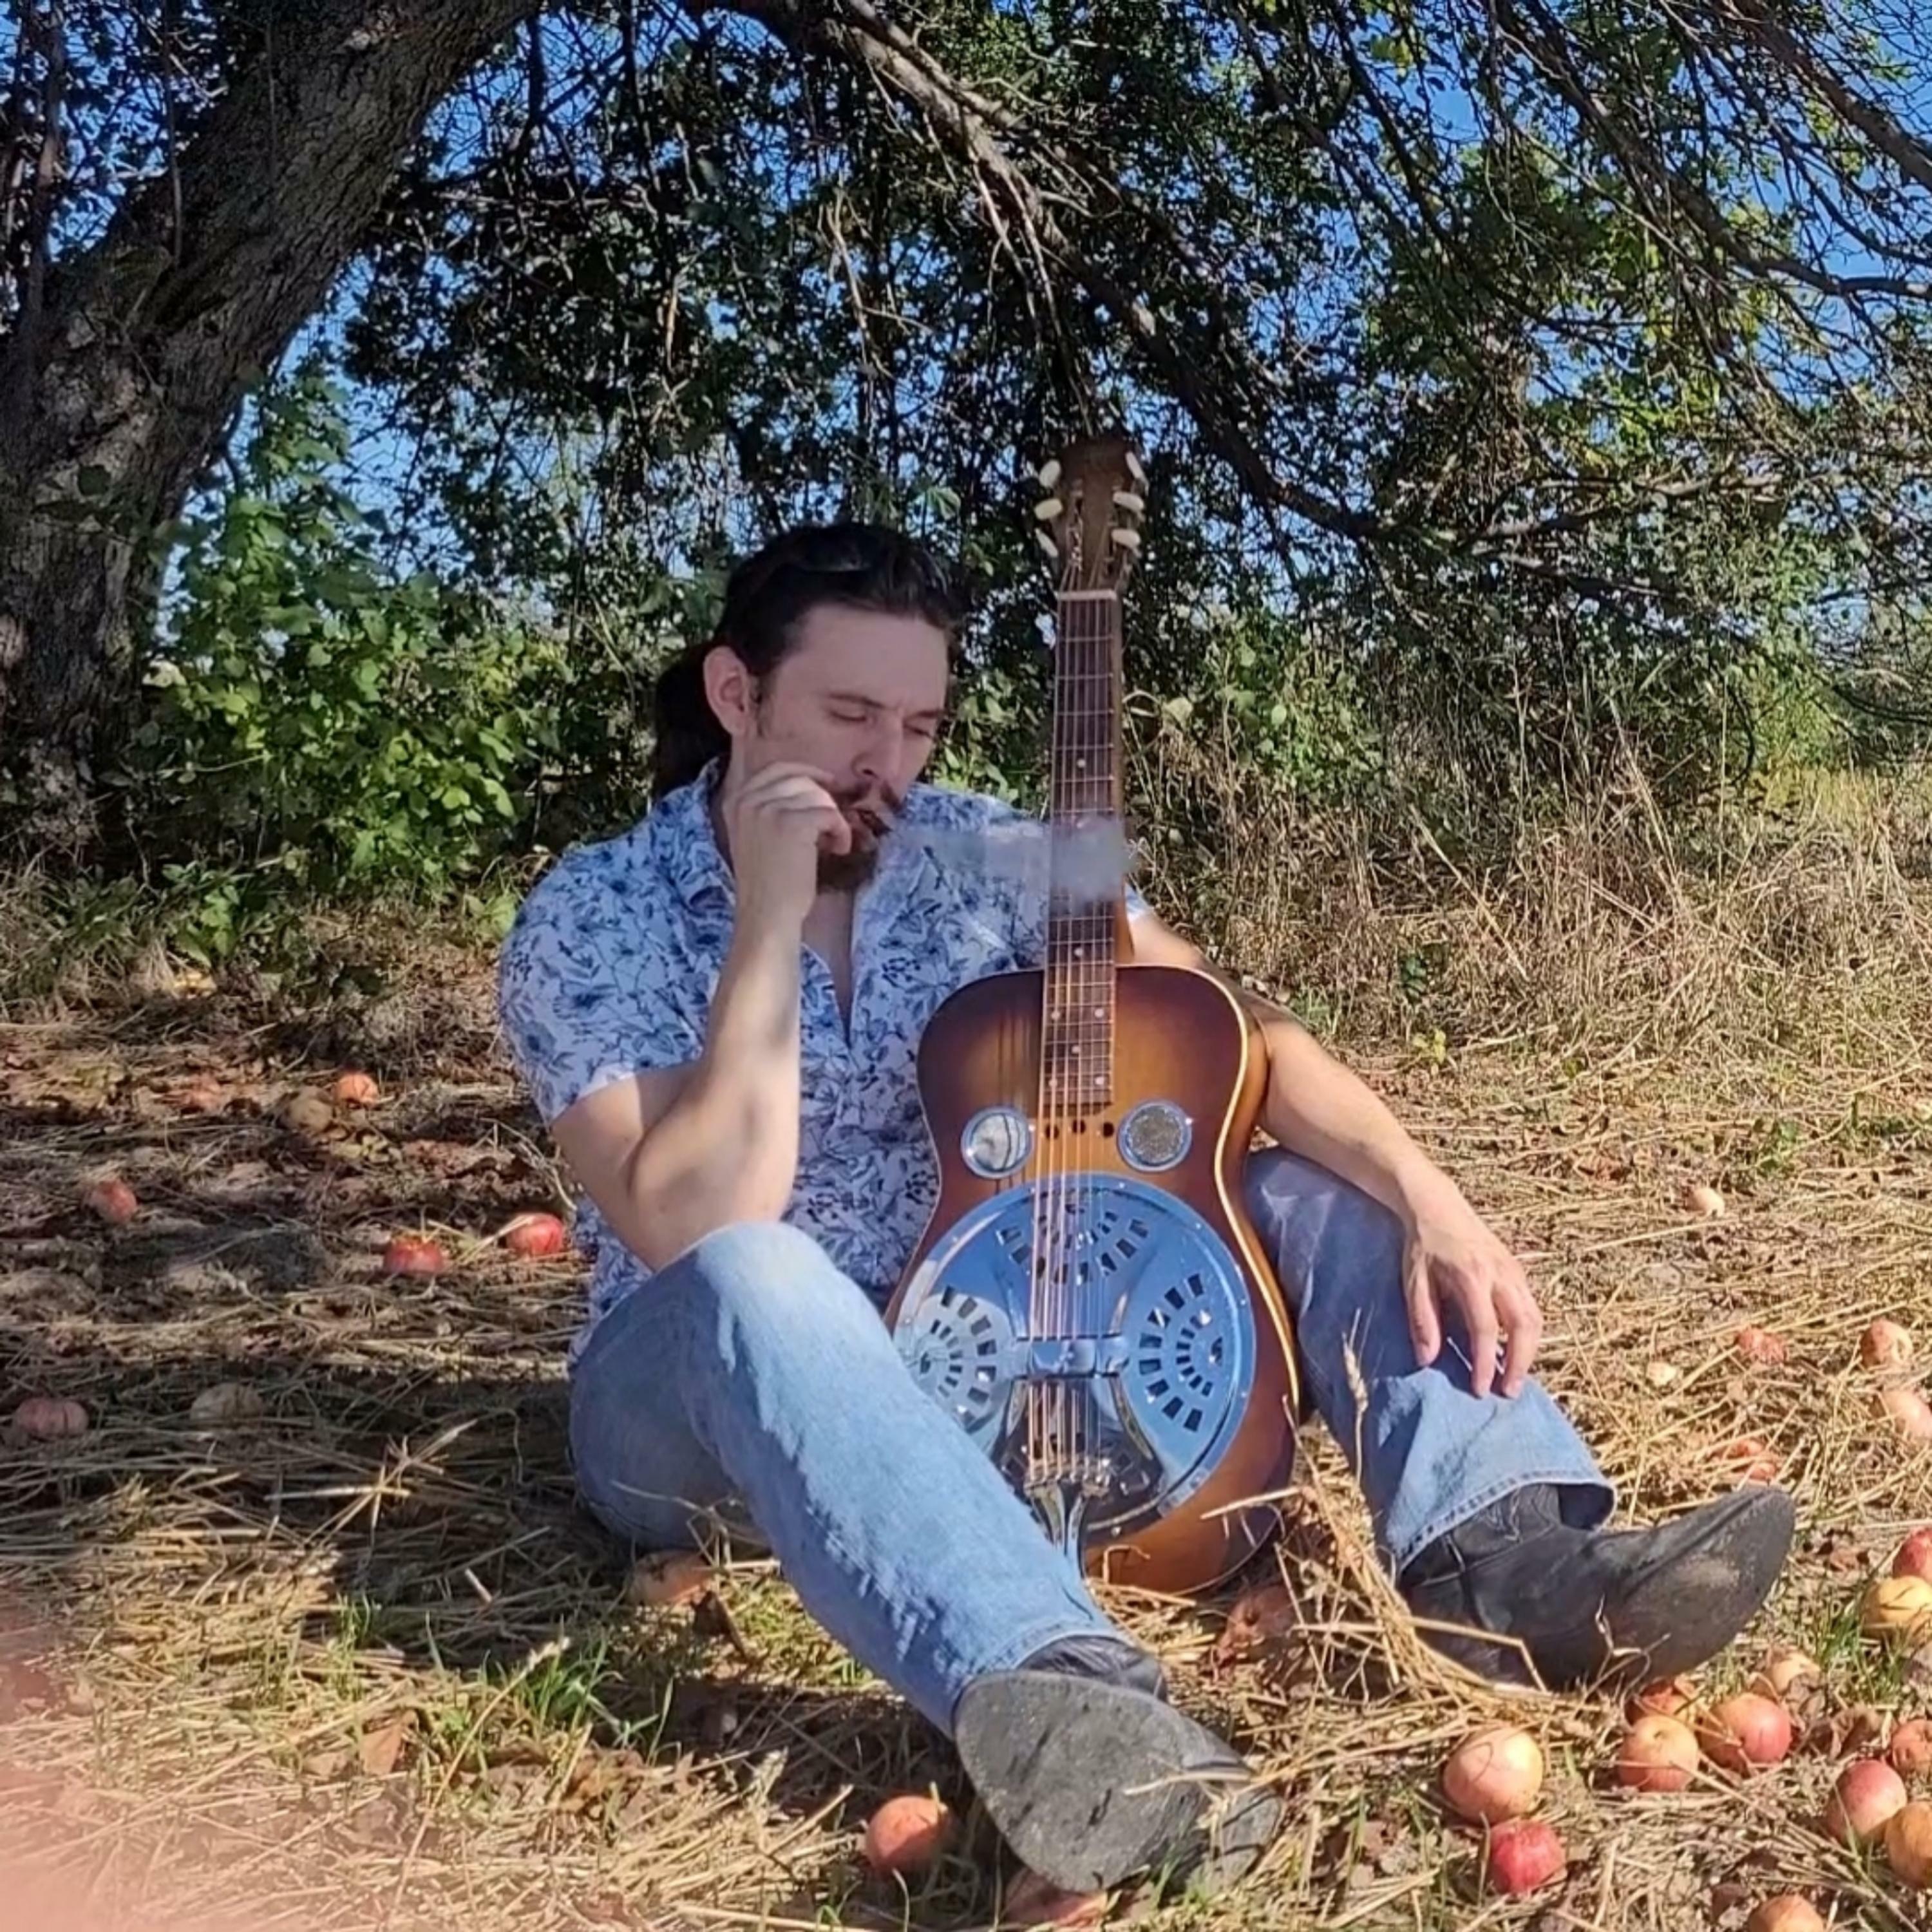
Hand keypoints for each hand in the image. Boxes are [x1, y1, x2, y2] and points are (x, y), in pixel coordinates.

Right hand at [722, 761, 849, 929]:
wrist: (766, 916)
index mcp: (736, 801)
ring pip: (818, 795)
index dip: (806, 773)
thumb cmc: (768, 884)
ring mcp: (769, 810)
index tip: (827, 784)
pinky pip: (830, 814)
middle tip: (834, 822)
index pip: (777, 768)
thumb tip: (812, 786)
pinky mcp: (792, 823)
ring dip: (833, 818)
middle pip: (800, 779)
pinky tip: (838, 849)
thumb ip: (771, 808)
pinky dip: (841, 832)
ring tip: (833, 843)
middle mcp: (748, 800)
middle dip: (824, 799)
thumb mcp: (757, 836)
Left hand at [1401, 1181, 1542, 1398]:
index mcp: (1471, 1277)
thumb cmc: (1422, 1245)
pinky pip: (1533, 1306)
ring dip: (1530, 1351)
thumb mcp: (1414, 1281)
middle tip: (1509, 1391)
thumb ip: (1422, 1320)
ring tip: (1516, 1377)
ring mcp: (1513, 1270)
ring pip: (1535, 1317)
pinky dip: (1530, 1333)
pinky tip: (1517, 1350)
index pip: (1486, 1329)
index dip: (1485, 1363)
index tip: (1480, 1389)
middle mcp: (1499, 1274)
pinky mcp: (1517, 1269)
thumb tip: (1427, 1360)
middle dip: (1520, 1363)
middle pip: (1523, 1326)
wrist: (1437, 1205)